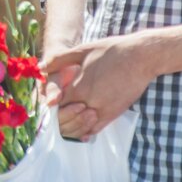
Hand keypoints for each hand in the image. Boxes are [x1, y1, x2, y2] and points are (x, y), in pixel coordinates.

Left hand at [41, 31, 158, 138]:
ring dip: (71, 127)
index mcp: (79, 87)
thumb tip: (40, 67)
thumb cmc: (111, 50)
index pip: (56, 105)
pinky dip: (86, 130)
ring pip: (80, 127)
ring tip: (65, 124)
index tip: (48, 104)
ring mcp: (103, 110)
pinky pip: (96, 128)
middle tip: (54, 116)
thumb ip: (60, 60)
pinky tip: (81, 130)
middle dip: (59, 119)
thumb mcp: (82, 50)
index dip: (50, 106)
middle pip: (66, 119)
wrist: (141, 57)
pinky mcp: (114, 113)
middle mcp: (89, 102)